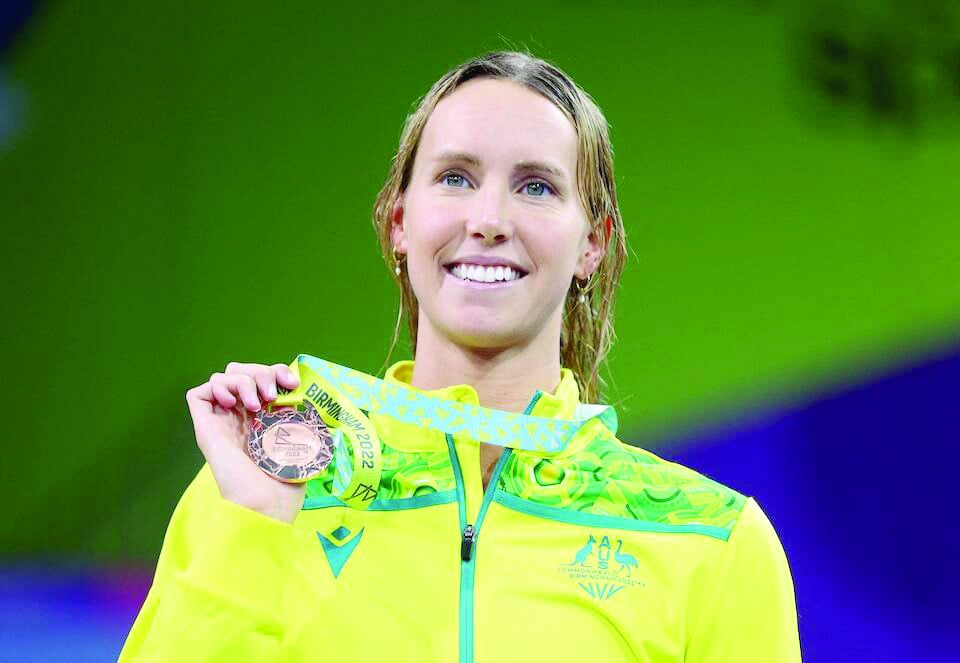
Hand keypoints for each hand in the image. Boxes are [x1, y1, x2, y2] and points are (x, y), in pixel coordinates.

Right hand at [186, 361, 304, 523]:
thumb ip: (296, 417)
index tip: (292, 384)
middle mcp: (240, 417)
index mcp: (262, 418)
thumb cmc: (285, 482)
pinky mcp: (205, 428)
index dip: (276, 372)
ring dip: (242, 380)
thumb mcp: (299, 440)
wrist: (266, 503)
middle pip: (240, 371)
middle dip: (259, 372)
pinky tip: (234, 404)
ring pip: (222, 378)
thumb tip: (296, 395)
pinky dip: (217, 387)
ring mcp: (222, 421)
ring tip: (256, 405)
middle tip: (272, 394)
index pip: (262, 378)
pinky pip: (198, 394)